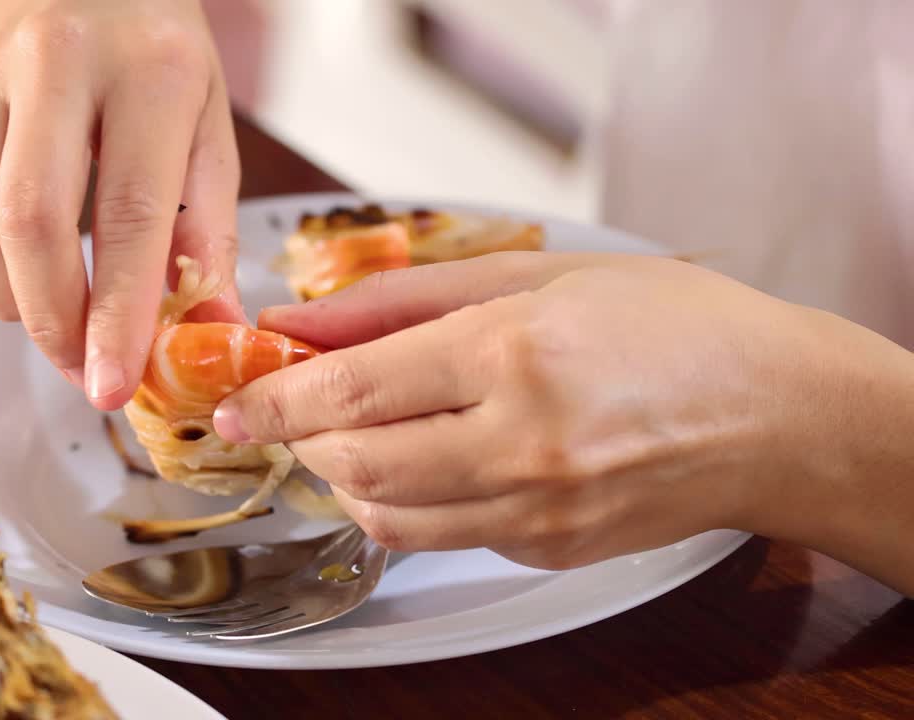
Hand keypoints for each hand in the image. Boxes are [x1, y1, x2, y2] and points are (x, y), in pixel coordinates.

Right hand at [0, 0, 242, 408]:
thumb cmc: (156, 47)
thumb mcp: (207, 124)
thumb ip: (209, 229)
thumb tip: (210, 330)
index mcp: (146, 72)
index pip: (126, 215)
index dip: (117, 316)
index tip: (113, 385)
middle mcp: (54, 64)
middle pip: (30, 226)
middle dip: (54, 322)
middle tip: (82, 368)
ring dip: (7, 304)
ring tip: (53, 325)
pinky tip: (15, 282)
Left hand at [212, 252, 913, 588]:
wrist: (772, 413)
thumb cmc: (670, 324)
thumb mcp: (536, 276)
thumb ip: (403, 302)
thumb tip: (303, 323)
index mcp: (513, 353)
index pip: (351, 391)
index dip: (273, 401)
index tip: (233, 404)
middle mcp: (520, 442)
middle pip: (353, 462)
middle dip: (302, 438)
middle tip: (296, 406)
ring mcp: (536, 509)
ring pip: (385, 516)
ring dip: (346, 474)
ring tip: (357, 430)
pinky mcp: (546, 550)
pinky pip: (442, 536)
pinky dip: (410, 499)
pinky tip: (434, 457)